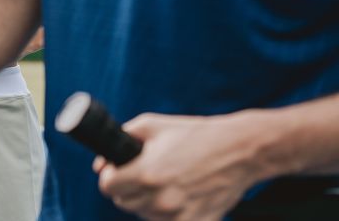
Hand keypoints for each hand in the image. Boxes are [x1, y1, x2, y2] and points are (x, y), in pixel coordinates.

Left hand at [95, 111, 263, 219]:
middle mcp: (161, 199)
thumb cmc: (194, 134)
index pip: (107, 187)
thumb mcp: (152, 125)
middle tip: (141, 174)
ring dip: (147, 201)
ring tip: (164, 182)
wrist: (239, 150)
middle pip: (123, 203)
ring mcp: (179, 215)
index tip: (117, 170)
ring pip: (144, 214)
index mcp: (147, 174)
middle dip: (126, 188)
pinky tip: (178, 195)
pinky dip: (168, 213)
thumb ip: (121, 139)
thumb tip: (99, 165)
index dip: (109, 176)